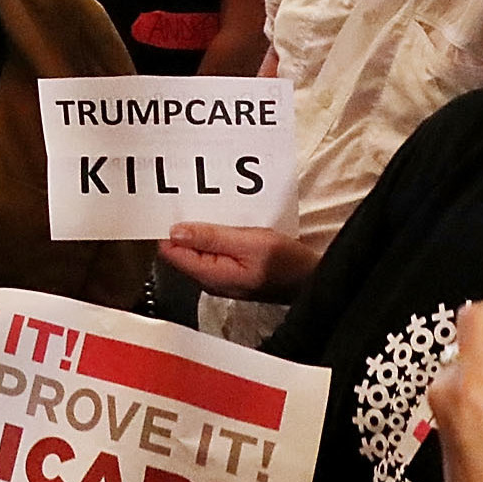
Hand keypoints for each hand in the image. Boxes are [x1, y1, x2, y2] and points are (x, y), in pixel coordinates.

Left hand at [158, 222, 320, 300]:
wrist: (314, 280)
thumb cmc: (287, 263)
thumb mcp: (250, 243)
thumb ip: (211, 238)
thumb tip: (175, 232)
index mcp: (210, 274)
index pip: (172, 252)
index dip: (168, 229)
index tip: (170, 208)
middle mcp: (210, 279)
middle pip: (182, 250)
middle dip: (184, 227)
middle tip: (189, 201)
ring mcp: (221, 276)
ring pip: (198, 249)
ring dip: (201, 229)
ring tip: (207, 208)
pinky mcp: (232, 271)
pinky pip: (213, 250)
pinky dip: (215, 235)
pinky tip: (223, 223)